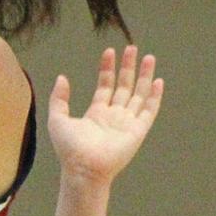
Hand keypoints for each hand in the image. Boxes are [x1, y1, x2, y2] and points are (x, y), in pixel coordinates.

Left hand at [48, 46, 162, 185]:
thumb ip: (59, 98)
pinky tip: (158, 81)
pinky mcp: (138, 131)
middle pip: (124, 87)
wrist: (83, 168)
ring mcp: (127, 123)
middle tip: (132, 48)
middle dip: (128, 67)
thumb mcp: (57, 118)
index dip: (107, 68)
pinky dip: (154, 96)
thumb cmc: (69, 148)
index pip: (105, 85)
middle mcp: (114, 117)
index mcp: (96, 114)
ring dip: (144, 76)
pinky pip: (149, 111)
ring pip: (139, 94)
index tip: (110, 51)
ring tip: (149, 57)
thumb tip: (62, 77)